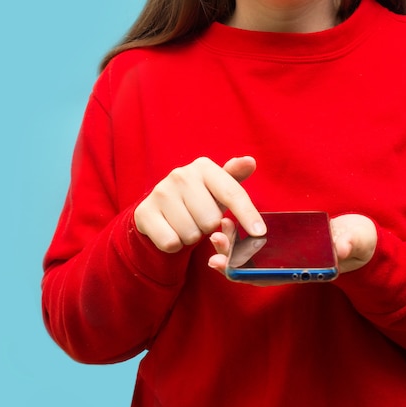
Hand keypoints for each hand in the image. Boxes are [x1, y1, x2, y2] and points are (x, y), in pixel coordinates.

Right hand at [134, 156, 265, 252]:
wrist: (159, 209)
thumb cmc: (198, 199)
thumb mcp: (218, 188)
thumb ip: (235, 176)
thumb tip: (250, 161)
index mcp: (204, 167)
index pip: (232, 193)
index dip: (248, 215)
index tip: (260, 233)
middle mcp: (180, 175)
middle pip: (211, 221)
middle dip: (209, 228)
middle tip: (200, 220)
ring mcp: (160, 193)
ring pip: (191, 234)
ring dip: (192, 237)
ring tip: (186, 224)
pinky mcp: (144, 213)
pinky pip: (171, 243)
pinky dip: (174, 245)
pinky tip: (171, 231)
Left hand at [208, 213, 376, 278]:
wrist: (360, 236)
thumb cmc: (357, 241)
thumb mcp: (356, 241)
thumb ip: (350, 244)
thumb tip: (343, 248)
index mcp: (301, 271)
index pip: (267, 277)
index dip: (244, 274)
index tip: (225, 265)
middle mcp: (288, 265)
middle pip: (252, 267)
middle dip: (231, 257)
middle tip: (215, 240)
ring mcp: (284, 254)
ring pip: (251, 255)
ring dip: (232, 245)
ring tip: (218, 230)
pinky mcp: (284, 240)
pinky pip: (258, 241)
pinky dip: (243, 235)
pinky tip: (229, 222)